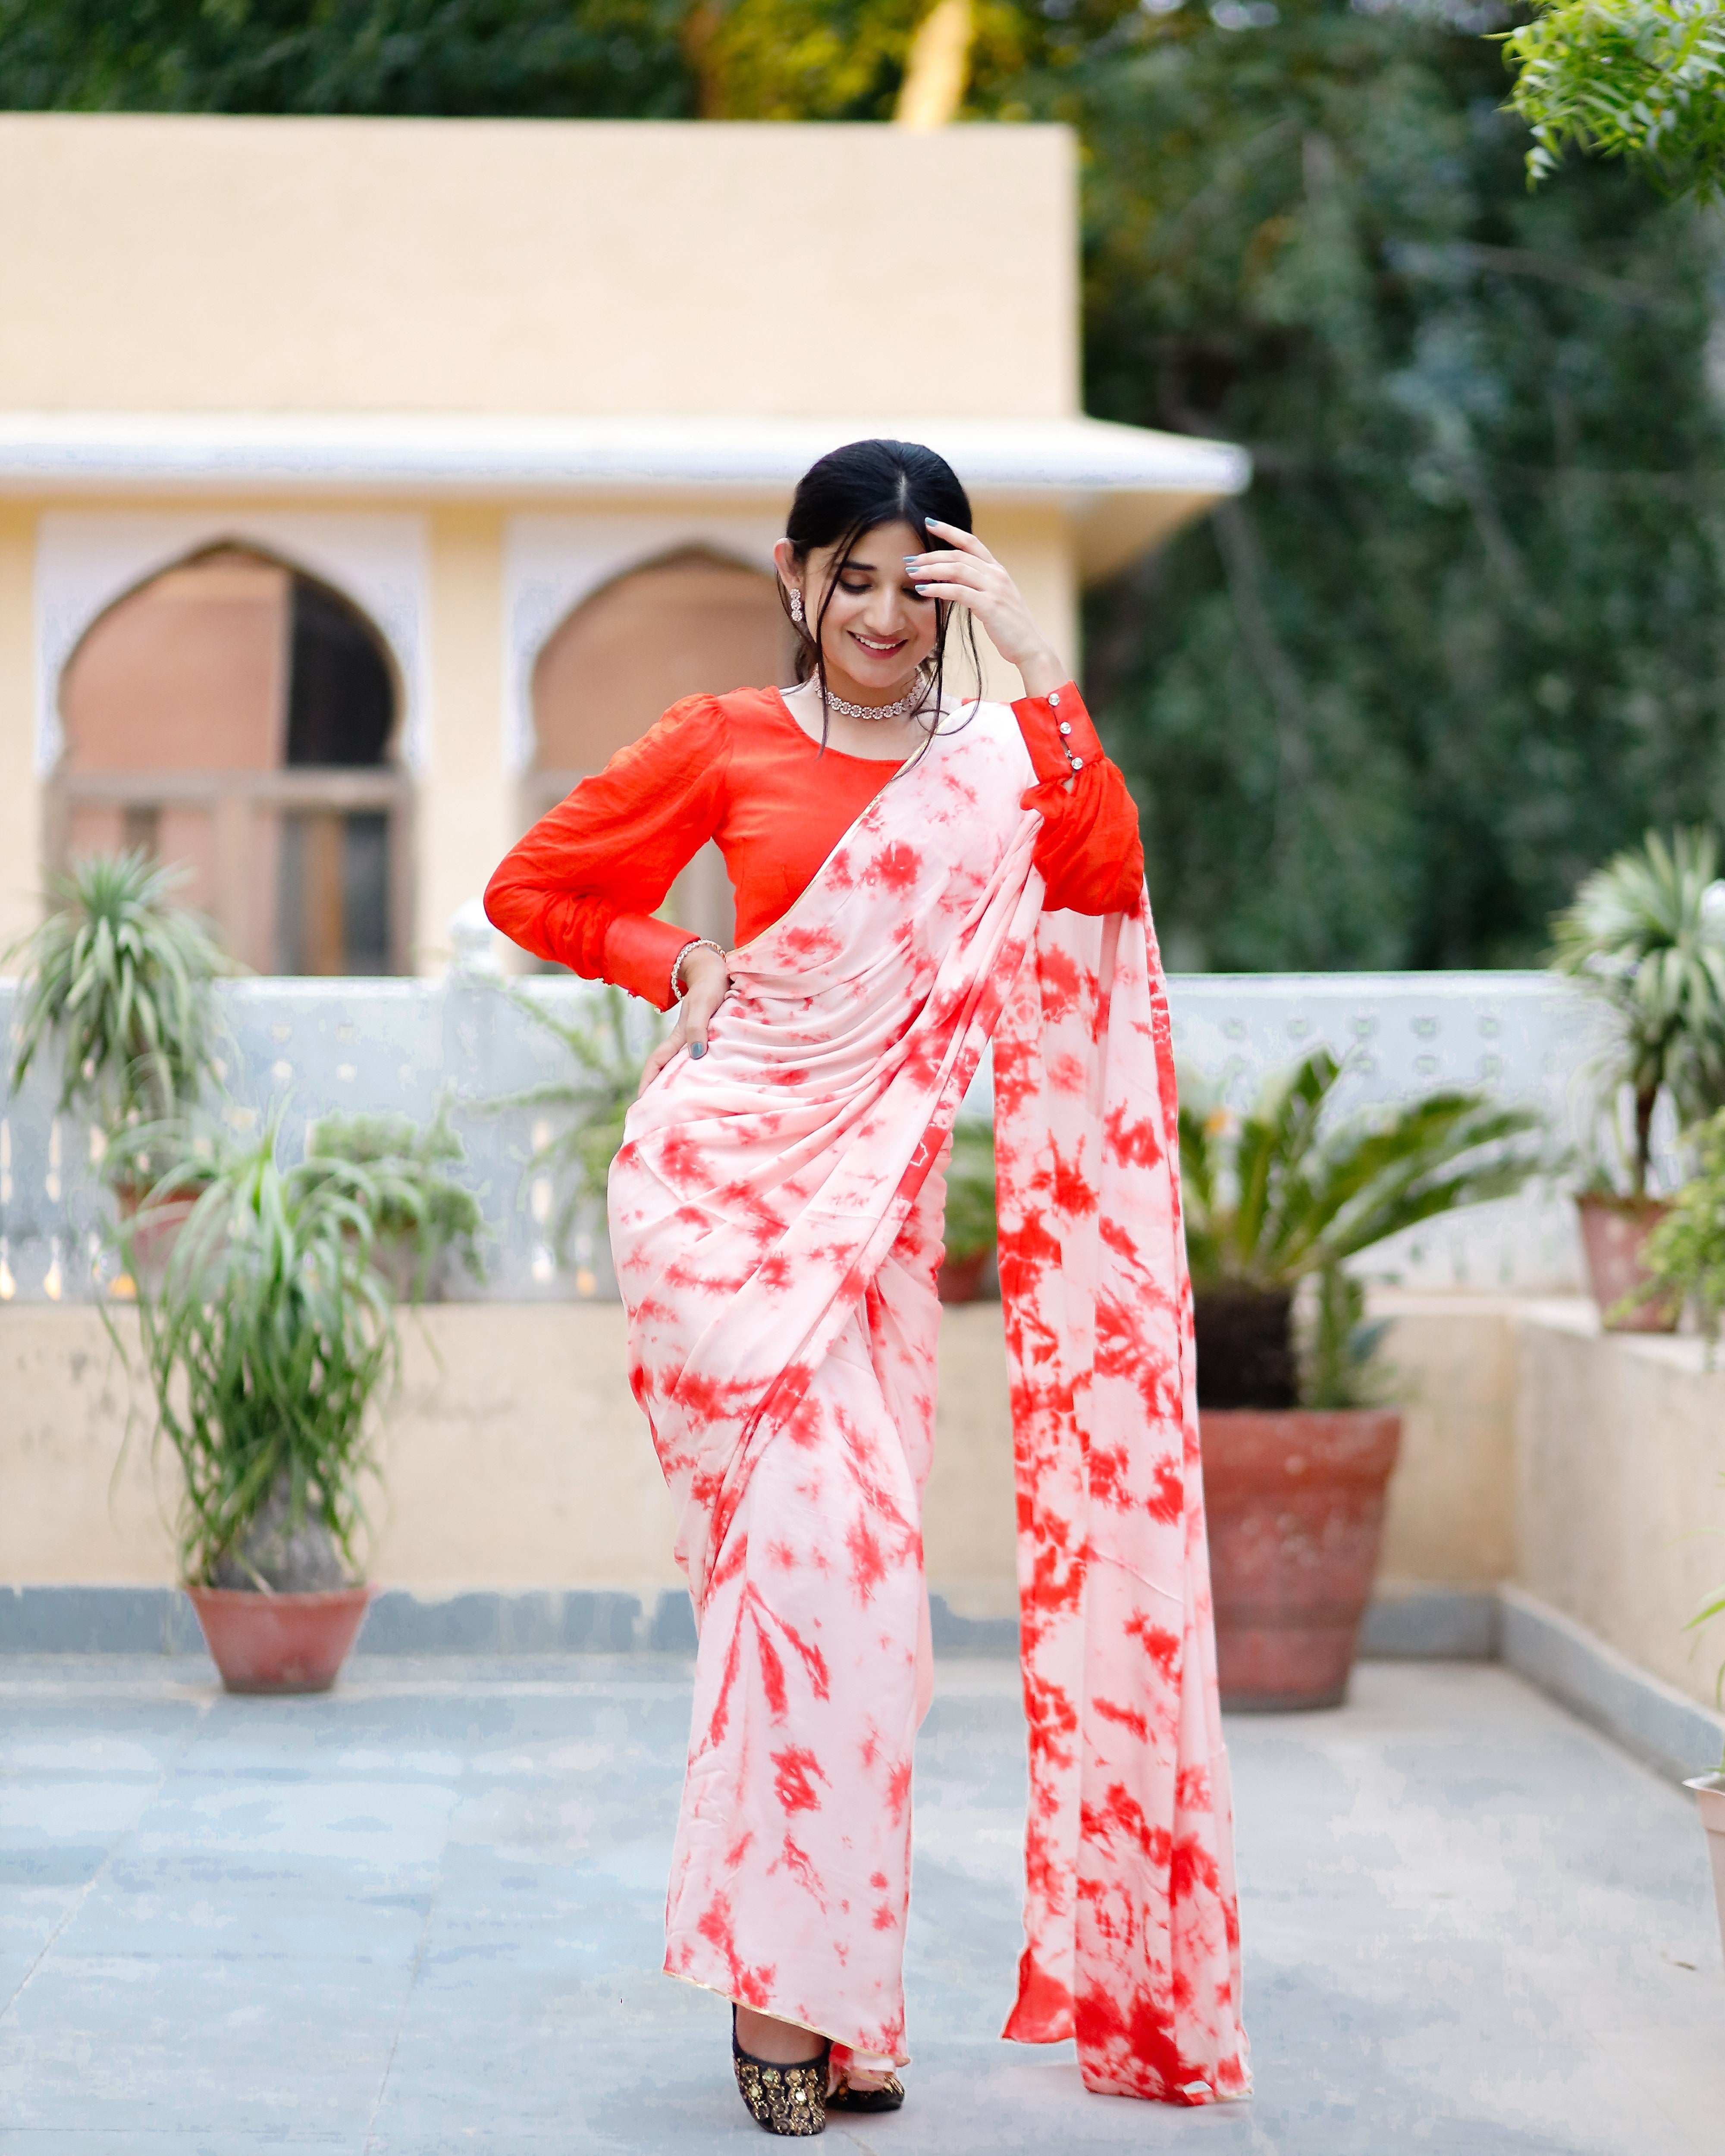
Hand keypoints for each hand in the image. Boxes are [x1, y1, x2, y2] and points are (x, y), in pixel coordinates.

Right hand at [637, 946, 729, 1095]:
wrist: (718, 973)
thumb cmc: (710, 987)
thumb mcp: (703, 1006)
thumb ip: (698, 1028)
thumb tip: (695, 1055)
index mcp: (679, 1037)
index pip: (657, 1063)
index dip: (647, 1082)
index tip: (642, 1102)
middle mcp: (685, 1043)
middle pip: (667, 1071)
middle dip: (659, 1091)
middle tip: (659, 1115)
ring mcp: (697, 1041)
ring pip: (683, 1068)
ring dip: (679, 1086)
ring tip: (681, 1109)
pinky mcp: (710, 1039)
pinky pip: (701, 1063)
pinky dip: (698, 1076)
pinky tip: (705, 1088)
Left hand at [906, 519, 1065, 697]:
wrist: (1031, 646)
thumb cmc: (1010, 627)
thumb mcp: (995, 599)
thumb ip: (978, 586)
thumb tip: (953, 581)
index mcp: (997, 570)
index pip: (971, 542)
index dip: (949, 531)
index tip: (929, 523)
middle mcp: (996, 574)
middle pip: (959, 554)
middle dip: (931, 555)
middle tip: (910, 560)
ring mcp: (994, 588)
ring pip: (957, 569)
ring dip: (931, 569)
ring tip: (912, 573)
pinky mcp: (989, 605)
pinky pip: (958, 591)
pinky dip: (937, 589)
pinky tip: (923, 590)